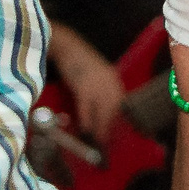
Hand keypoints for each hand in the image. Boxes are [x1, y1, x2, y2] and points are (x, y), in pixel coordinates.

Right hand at [46, 20, 125, 140]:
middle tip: (106, 142)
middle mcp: (109, 82)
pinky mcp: (83, 86)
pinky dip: (86, 120)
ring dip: (100, 128)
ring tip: (97, 141)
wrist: (68, 47)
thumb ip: (102, 91)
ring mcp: (97, 84)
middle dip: (110, 128)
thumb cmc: (80, 62)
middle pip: (113, 111)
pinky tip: (85, 129)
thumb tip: (101, 113)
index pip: (121, 105)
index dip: (118, 121)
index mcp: (114, 80)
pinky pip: (86, 108)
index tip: (116, 135)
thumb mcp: (97, 76)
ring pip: (102, 112)